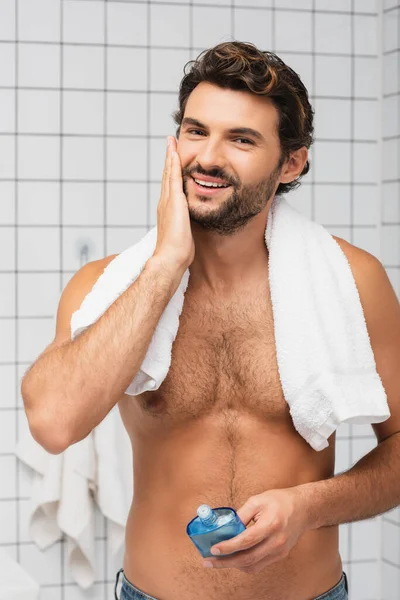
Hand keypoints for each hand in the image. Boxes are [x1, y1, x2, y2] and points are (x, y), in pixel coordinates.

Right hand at [153, 136, 194, 271]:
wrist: (171, 258)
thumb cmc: (178, 254)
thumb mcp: (184, 237)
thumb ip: (186, 229)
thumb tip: (190, 232)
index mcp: (168, 211)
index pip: (169, 188)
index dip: (170, 173)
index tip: (173, 161)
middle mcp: (165, 203)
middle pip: (166, 176)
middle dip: (168, 160)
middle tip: (169, 144)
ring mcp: (168, 201)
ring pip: (168, 173)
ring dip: (170, 156)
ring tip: (171, 142)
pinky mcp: (174, 201)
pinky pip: (173, 177)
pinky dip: (173, 163)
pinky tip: (175, 152)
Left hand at [203, 488, 309, 574]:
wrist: (304, 509)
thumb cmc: (280, 501)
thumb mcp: (258, 500)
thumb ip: (242, 514)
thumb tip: (226, 526)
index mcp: (271, 525)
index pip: (246, 541)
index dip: (228, 547)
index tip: (213, 549)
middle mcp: (276, 542)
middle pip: (247, 559)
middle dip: (225, 562)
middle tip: (208, 561)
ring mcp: (279, 552)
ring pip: (252, 566)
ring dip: (233, 565)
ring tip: (218, 560)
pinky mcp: (280, 556)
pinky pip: (259, 565)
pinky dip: (245, 564)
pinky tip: (234, 558)